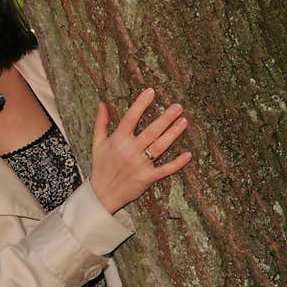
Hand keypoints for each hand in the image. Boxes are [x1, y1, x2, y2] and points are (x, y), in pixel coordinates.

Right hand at [89, 87, 191, 213]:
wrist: (102, 194)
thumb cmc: (101, 166)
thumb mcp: (97, 144)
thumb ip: (101, 123)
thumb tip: (102, 104)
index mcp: (117, 140)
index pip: (130, 118)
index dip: (141, 104)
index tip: (151, 91)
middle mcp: (129, 151)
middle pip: (150, 131)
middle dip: (165, 118)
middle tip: (178, 106)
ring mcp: (139, 165)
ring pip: (159, 147)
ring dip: (173, 134)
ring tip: (184, 121)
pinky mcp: (147, 178)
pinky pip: (165, 169)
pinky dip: (177, 163)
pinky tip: (188, 154)